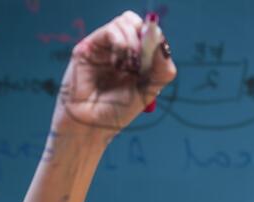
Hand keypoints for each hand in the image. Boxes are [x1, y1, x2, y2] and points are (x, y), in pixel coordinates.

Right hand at [51, 10, 175, 133]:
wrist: (92, 126)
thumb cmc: (118, 112)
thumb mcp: (149, 91)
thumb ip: (162, 69)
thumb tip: (164, 43)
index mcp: (136, 58)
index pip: (149, 34)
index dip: (156, 39)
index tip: (158, 55)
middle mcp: (119, 49)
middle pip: (137, 22)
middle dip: (146, 38)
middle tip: (144, 61)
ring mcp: (103, 46)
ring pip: (126, 22)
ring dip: (134, 43)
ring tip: (130, 67)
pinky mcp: (88, 47)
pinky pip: (111, 30)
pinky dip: (122, 44)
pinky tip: (119, 64)